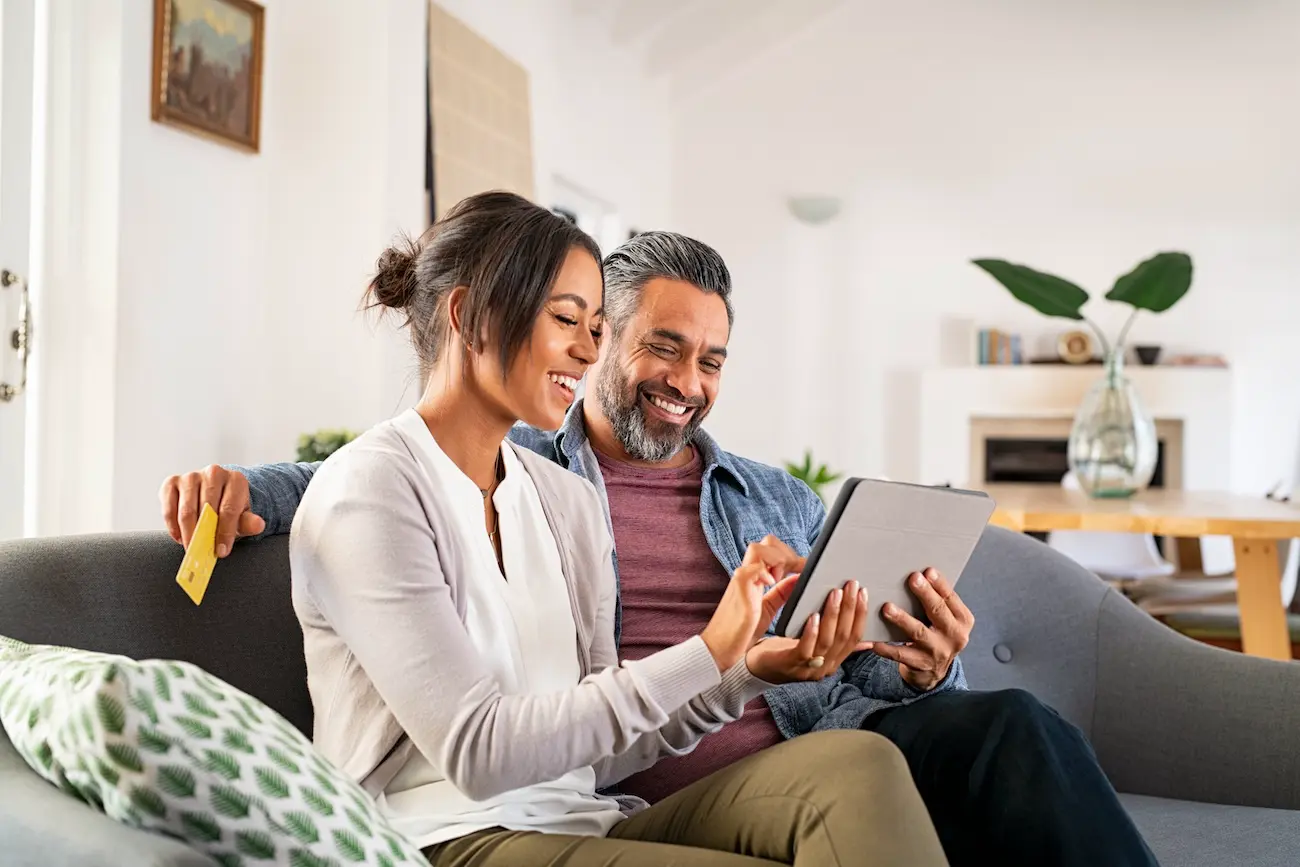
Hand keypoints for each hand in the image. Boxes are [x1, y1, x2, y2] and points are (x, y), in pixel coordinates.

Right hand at [159, 465, 264, 557]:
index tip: (221, 551)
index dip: (224, 532)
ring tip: (191, 548)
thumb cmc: (229, 508)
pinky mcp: (172, 482)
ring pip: (186, 510)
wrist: (216, 494)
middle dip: (204, 535)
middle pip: (206, 509)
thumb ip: (250, 522)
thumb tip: (259, 525)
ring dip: (187, 533)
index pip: (229, 509)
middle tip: (202, 553)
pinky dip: (173, 527)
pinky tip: (179, 538)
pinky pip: (169, 508)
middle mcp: (213, 473)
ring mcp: (191, 476)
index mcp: (236, 479)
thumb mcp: (243, 516)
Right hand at [700, 536, 805, 670]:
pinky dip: (764, 572)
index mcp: (754, 576)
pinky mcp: (739, 592)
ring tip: (780, 580)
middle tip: (796, 572)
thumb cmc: (741, 631)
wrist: (720, 649)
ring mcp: (741, 580)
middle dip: (786, 553)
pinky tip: (772, 584)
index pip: (772, 549)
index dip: (790, 554)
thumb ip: (782, 593)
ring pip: (758, 549)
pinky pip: (750, 570)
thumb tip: (799, 578)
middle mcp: (747, 574)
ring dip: (776, 559)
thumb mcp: (768, 608)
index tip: (806, 568)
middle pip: (766, 542)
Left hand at [745, 580, 870, 683]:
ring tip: (835, 594)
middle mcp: (825, 667)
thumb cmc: (785, 650)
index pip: (855, 637)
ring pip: (827, 641)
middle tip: (851, 586)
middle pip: (844, 637)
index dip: (861, 614)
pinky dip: (811, 631)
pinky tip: (813, 615)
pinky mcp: (790, 665)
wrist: (755, 666)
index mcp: (833, 660)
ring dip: (833, 615)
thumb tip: (863, 632)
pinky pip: (805, 649)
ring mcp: (808, 669)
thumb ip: (835, 638)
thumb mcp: (814, 643)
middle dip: (850, 609)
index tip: (863, 592)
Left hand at [867, 568, 972, 691]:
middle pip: (938, 612)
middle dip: (925, 594)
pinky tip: (875, 642)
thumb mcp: (945, 619)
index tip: (928, 571)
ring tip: (887, 608)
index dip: (940, 584)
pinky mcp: (921, 664)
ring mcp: (938, 652)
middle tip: (913, 579)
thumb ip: (937, 600)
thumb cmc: (936, 634)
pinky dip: (887, 648)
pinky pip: (901, 655)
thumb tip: (919, 574)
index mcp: (962, 620)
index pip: (950, 599)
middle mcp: (954, 636)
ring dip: (902, 619)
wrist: (935, 670)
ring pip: (918, 632)